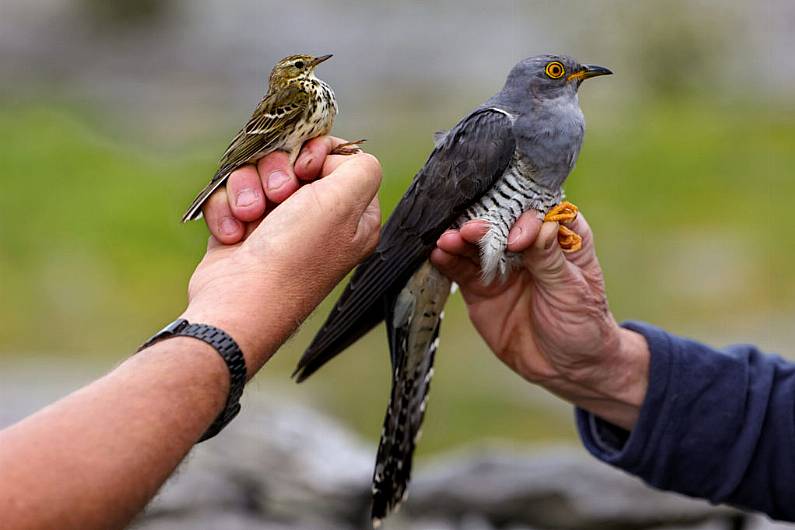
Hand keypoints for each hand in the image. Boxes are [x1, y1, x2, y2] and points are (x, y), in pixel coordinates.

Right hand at [182, 137, 381, 375]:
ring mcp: (278, 226)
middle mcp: (319, 220)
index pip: (341, 159)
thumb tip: (335, 159)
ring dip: (247, 190)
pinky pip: (229, 195)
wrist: (239, 303)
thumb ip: (361, 168)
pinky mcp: (242, 230)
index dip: (318, 153)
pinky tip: (233, 235)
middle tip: (279, 195)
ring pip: (255, 174)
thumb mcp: (344, 203)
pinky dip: (226, 209)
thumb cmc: (295, 255)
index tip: (306, 167)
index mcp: (354, 217)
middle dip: (277, 171)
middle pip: (293, 160)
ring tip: (249, 217)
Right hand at [431, 212, 648, 428]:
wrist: (567, 369)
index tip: (516, 239)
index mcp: (559, 237)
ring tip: (447, 240)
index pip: (538, 213)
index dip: (523, 219)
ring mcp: (501, 266)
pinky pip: (461, 270)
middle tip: (469, 231)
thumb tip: (536, 226)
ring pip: (476, 245)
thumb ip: (549, 259)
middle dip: (484, 225)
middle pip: (500, 223)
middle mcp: (527, 245)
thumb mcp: (572, 291)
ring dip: (460, 240)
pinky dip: (448, 262)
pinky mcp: (481, 288)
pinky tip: (438, 254)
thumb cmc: (583, 325)